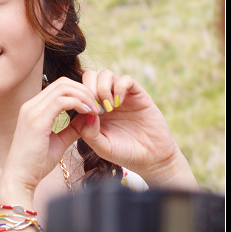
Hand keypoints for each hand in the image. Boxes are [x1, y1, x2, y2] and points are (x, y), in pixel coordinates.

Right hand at [0, 77, 96, 198]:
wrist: (19, 179)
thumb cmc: (36, 165)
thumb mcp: (58, 142)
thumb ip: (72, 129)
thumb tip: (88, 119)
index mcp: (33, 109)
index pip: (59, 87)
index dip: (79, 92)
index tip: (94, 106)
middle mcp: (31, 106)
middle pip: (62, 83)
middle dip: (84, 90)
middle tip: (99, 105)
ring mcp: (32, 111)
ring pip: (64, 88)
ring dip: (84, 96)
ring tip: (96, 110)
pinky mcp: (37, 121)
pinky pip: (62, 101)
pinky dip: (79, 103)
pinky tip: (89, 114)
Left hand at [75, 69, 197, 188]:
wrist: (152, 157)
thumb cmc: (125, 153)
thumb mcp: (102, 147)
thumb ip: (89, 133)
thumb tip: (86, 113)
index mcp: (93, 111)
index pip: (79, 91)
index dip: (78, 98)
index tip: (85, 114)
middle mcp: (105, 100)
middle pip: (89, 77)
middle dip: (88, 89)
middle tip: (96, 108)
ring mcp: (121, 96)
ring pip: (105, 74)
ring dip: (102, 88)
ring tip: (109, 108)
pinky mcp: (137, 94)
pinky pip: (125, 79)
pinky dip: (119, 87)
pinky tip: (119, 104)